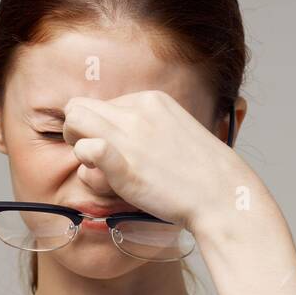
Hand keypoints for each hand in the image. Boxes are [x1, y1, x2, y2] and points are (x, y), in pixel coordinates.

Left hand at [61, 89, 256, 230]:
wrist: (222, 195)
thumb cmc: (198, 173)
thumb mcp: (173, 131)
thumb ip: (145, 128)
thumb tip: (116, 137)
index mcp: (149, 99)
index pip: (100, 105)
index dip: (99, 130)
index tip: (116, 152)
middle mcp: (135, 111)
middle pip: (78, 108)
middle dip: (78, 134)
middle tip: (95, 161)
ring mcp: (130, 136)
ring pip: (73, 123)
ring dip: (79, 149)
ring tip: (101, 172)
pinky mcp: (124, 164)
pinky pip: (87, 149)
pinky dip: (87, 161)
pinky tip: (103, 175)